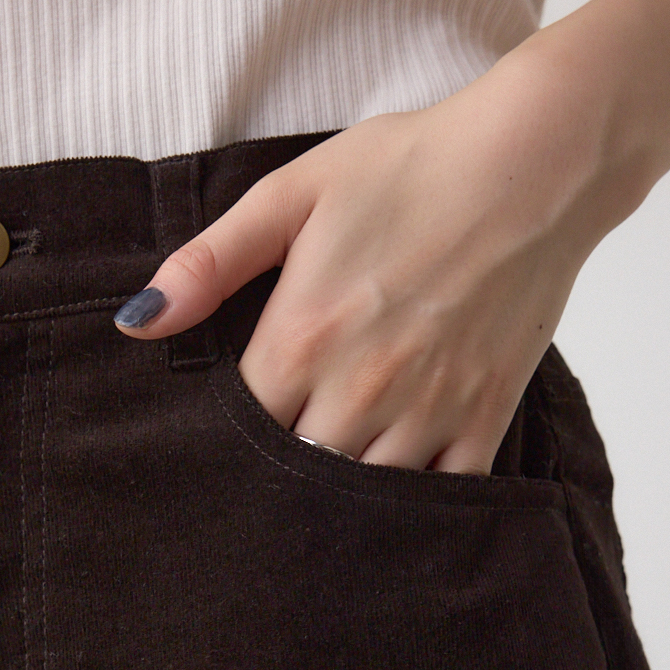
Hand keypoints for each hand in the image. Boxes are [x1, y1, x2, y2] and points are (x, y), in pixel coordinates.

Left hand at [114, 46, 622, 473]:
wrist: (533, 163)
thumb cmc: (410, 170)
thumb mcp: (293, 195)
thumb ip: (210, 263)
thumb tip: (136, 321)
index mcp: (301, 339)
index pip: (238, 432)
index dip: (223, 444)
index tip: (219, 447)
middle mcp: (359, 389)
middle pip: (294, 476)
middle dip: (276, 479)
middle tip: (267, 480)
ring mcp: (426, 410)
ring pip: (361, 498)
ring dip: (337, 499)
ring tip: (322, 495)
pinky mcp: (484, 417)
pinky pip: (441, 495)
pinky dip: (413, 507)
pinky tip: (392, 504)